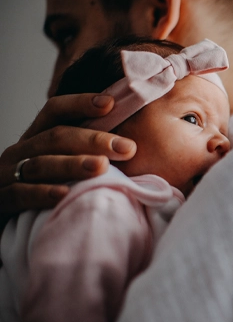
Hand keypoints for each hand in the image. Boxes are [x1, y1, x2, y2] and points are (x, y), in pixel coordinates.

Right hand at [0, 93, 136, 231]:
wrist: (3, 218)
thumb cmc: (43, 189)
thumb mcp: (61, 166)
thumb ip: (85, 154)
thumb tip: (130, 147)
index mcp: (36, 138)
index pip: (55, 110)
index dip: (81, 103)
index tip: (111, 103)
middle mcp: (20, 151)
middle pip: (56, 137)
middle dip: (94, 140)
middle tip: (127, 148)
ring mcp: (6, 174)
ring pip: (41, 164)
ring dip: (73, 164)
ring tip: (102, 167)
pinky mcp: (0, 200)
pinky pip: (20, 194)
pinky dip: (43, 193)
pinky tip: (65, 194)